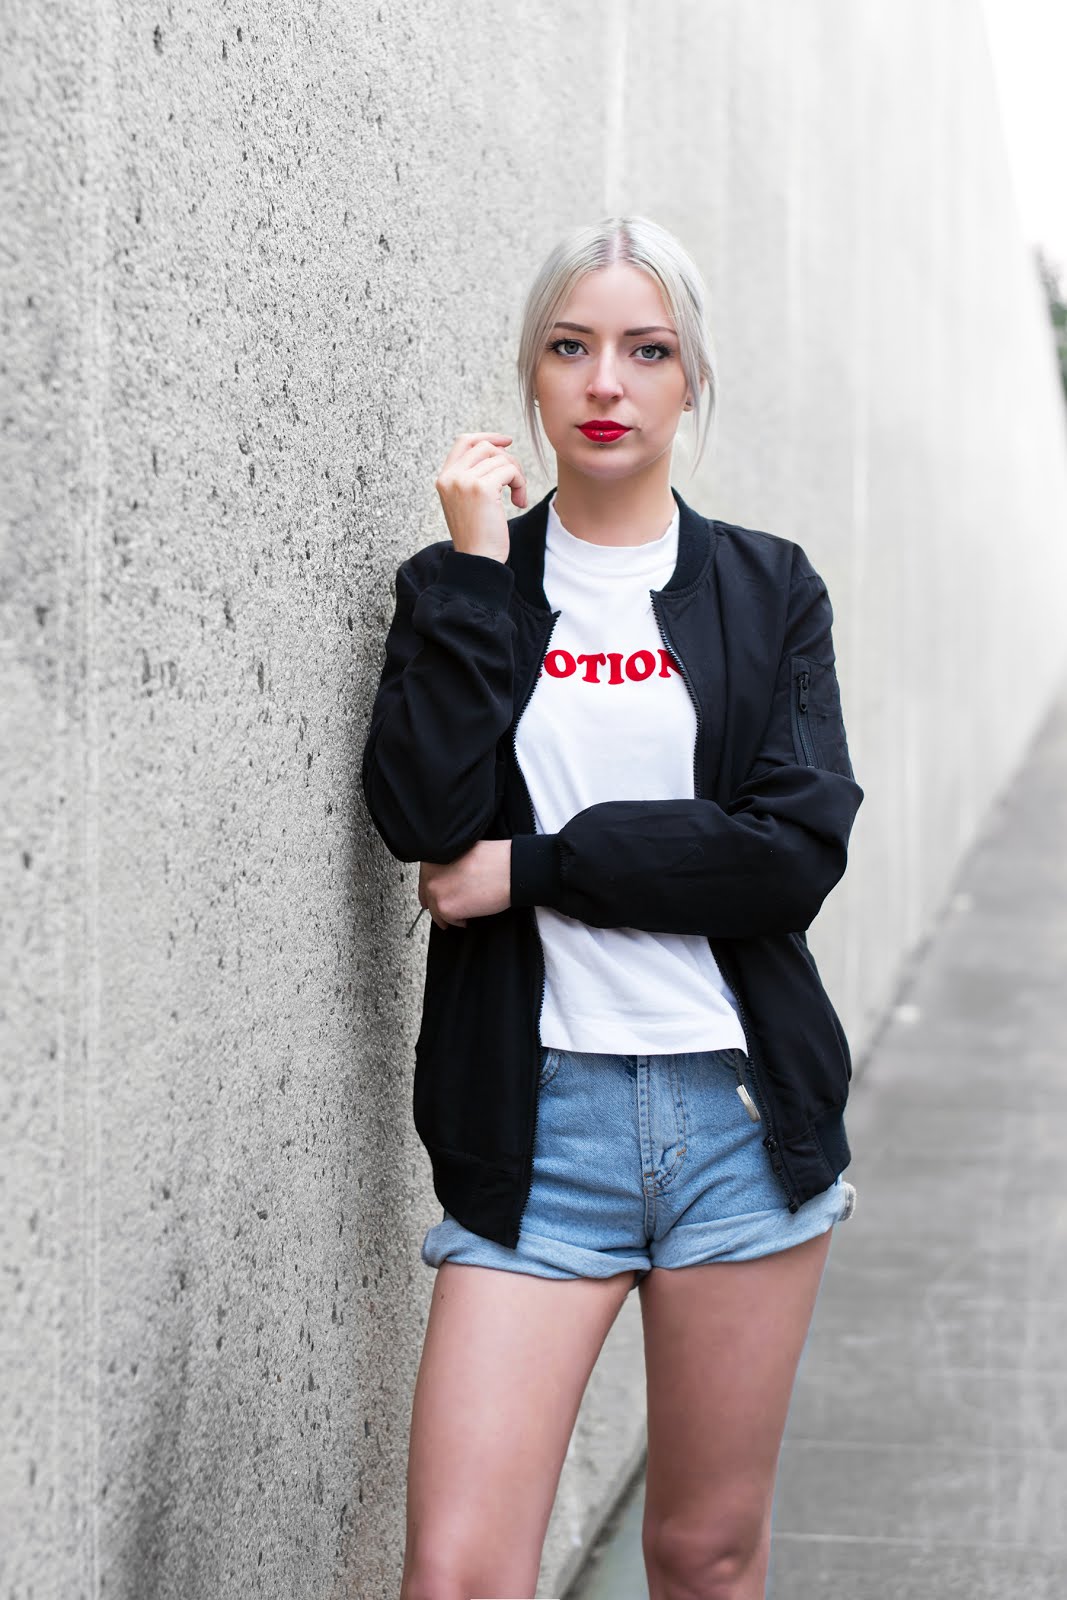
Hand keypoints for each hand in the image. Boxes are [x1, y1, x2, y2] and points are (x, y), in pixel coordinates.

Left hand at [418, 839, 512, 928]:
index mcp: (434, 859)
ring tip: (462, 913)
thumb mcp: (463, 853)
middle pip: (428, 896)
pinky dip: (458, 921)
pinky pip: (448, 920)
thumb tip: (446, 878)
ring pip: (436, 911)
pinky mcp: (446, 908)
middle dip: (439, 902)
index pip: (426, 879)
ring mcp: (436, 892)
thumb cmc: (495, 859)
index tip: (437, 895)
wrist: (510, 869)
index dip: (433, 889)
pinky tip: (468, 917)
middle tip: (450, 907)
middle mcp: (430, 874)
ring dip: (449, 914)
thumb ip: (449, 865)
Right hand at [434, 432, 527, 563]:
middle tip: (516, 483)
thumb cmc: (477, 536)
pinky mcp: (482, 488)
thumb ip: (472, 477)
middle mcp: (451, 476)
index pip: (464, 441)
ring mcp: (464, 481)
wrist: (477, 560)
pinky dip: (520, 483)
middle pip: (486, 447)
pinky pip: (510, 471)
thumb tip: (497, 450)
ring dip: (517, 476)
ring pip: (501, 458)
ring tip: (518, 497)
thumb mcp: (467, 502)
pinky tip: (518, 502)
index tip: (507, 442)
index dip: (488, 437)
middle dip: (507, 460)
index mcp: (444, 478)